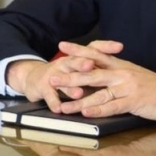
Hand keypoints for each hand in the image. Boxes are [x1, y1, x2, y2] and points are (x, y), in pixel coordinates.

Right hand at [7, 41, 123, 112]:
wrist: (33, 78)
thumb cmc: (62, 74)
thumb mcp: (78, 67)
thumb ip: (97, 67)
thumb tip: (122, 65)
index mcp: (77, 58)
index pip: (92, 49)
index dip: (105, 47)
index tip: (120, 46)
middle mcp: (65, 63)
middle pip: (74, 62)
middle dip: (82, 63)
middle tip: (90, 65)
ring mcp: (53, 75)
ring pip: (62, 80)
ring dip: (70, 87)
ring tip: (78, 93)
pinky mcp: (43, 88)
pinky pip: (49, 96)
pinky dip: (54, 102)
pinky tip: (59, 108)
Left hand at [50, 41, 155, 121]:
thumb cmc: (155, 87)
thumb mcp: (133, 74)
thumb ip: (115, 73)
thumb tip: (96, 72)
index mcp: (120, 65)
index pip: (96, 53)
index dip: (78, 49)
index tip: (62, 45)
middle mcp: (121, 73)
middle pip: (91, 73)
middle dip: (69, 77)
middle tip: (51, 79)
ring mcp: (127, 87)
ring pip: (98, 92)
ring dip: (78, 100)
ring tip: (62, 106)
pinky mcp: (134, 101)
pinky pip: (113, 105)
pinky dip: (99, 109)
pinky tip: (87, 112)